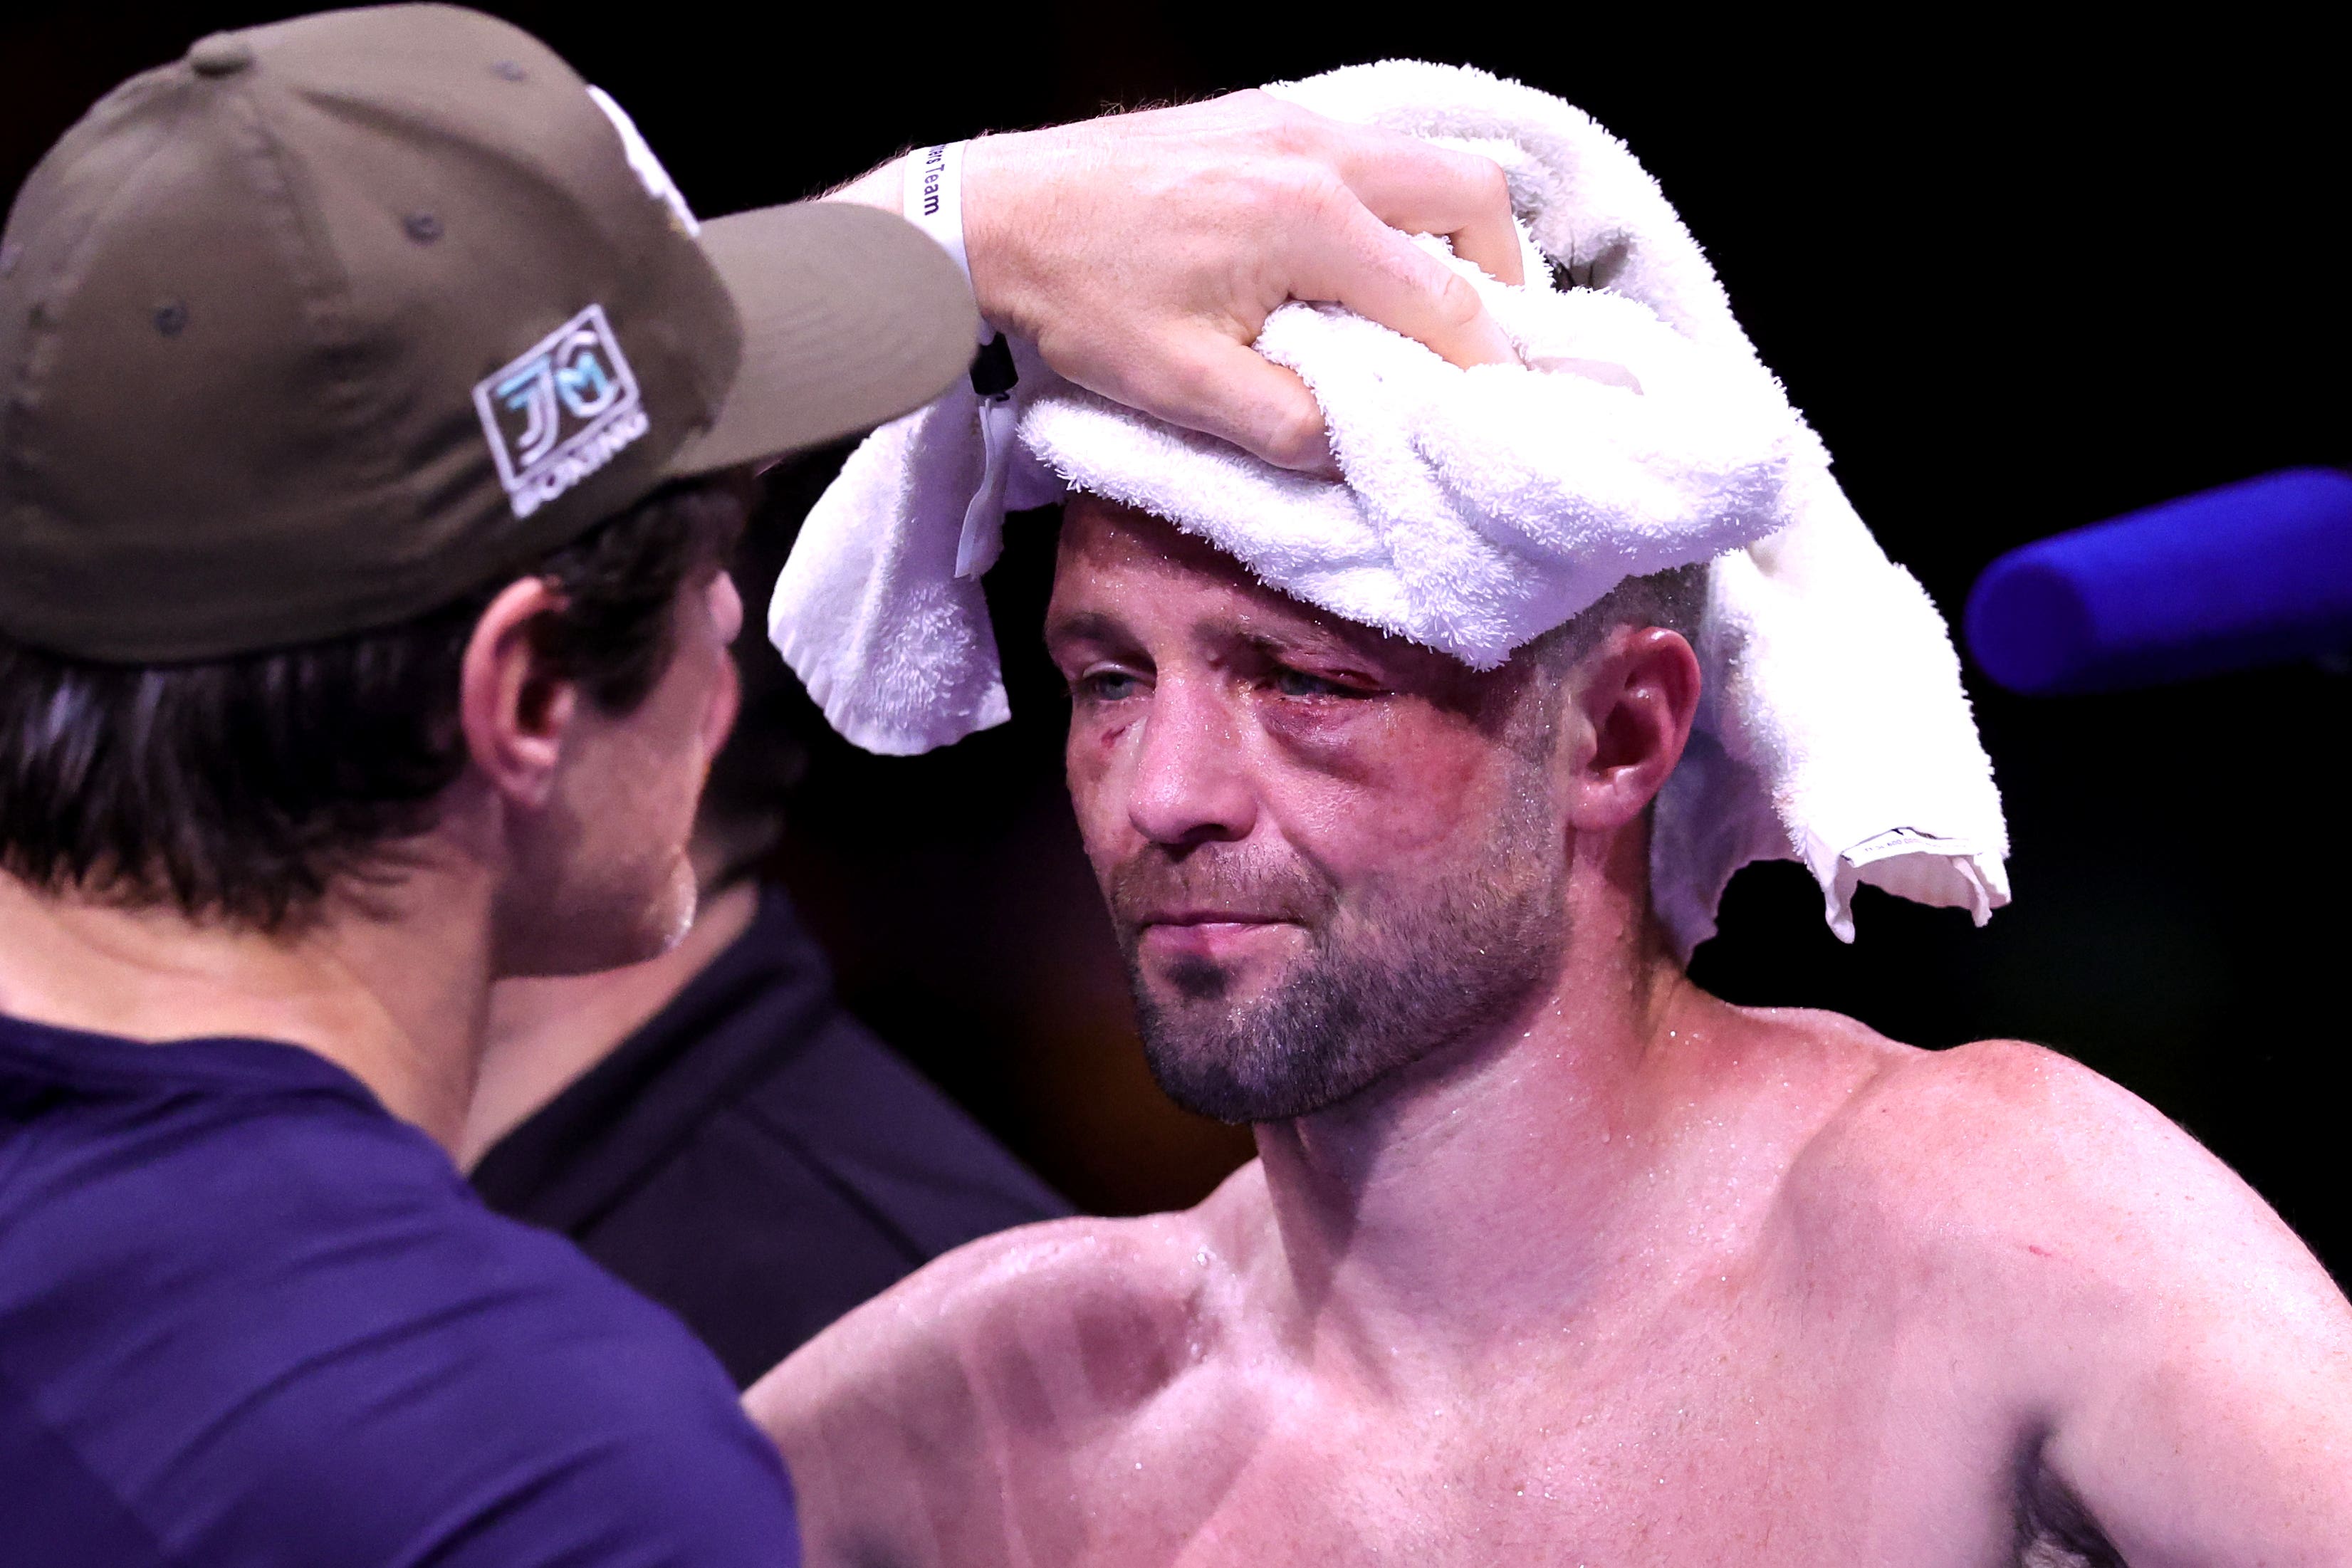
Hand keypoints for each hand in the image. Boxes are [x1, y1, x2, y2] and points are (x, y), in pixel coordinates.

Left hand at [870, 94, 1524, 470]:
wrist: (996, 213)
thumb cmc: (1082, 301)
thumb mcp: (1183, 390)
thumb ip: (1288, 423)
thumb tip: (1360, 444)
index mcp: (1311, 221)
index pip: (1445, 296)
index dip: (1482, 360)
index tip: (1493, 406)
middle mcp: (1320, 153)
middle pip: (1473, 191)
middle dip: (1501, 271)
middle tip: (1480, 338)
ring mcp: (1292, 119)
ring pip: (1427, 154)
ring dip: (1452, 227)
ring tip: (1429, 297)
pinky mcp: (1262, 111)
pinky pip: (1370, 144)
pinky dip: (1397, 196)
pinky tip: (1360, 250)